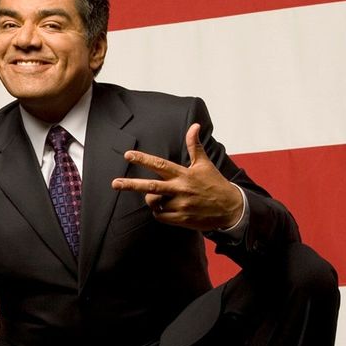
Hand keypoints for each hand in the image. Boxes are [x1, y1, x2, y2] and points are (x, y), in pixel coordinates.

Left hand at [111, 123, 242, 230]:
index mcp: (184, 174)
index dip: (143, 159)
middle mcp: (181, 189)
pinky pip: (160, 216)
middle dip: (131, 184)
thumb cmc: (214, 184)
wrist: (230, 208)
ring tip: (161, 198)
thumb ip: (194, 146)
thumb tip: (194, 126)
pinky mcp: (182, 219)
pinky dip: (159, 213)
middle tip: (114, 183)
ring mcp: (181, 205)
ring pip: (154, 203)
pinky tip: (166, 208)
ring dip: (152, 200)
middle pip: (151, 186)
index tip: (128, 154)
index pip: (160, 164)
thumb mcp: (204, 164)